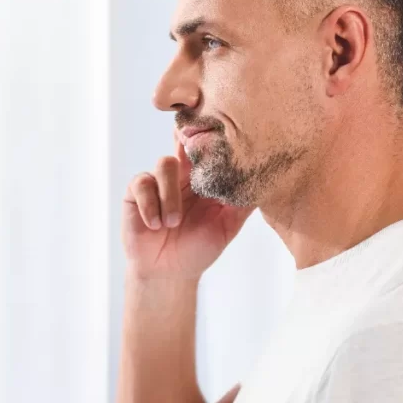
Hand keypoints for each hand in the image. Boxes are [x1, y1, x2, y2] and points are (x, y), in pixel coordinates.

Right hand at [121, 126, 255, 280]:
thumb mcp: (226, 227)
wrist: (169, 274)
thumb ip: (242, 205)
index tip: (223, 128)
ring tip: (174, 222)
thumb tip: (266, 183)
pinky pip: (142, 183)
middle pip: (182, 139)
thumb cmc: (198, 248)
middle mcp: (181, 174)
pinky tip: (156, 225)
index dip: (212, 135)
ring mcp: (157, 182)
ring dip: (171, 195)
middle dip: (187, 135)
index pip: (207, 148)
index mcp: (203, 178)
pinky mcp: (136, 193)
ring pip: (164, 163)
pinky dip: (150, 205)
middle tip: (193, 141)